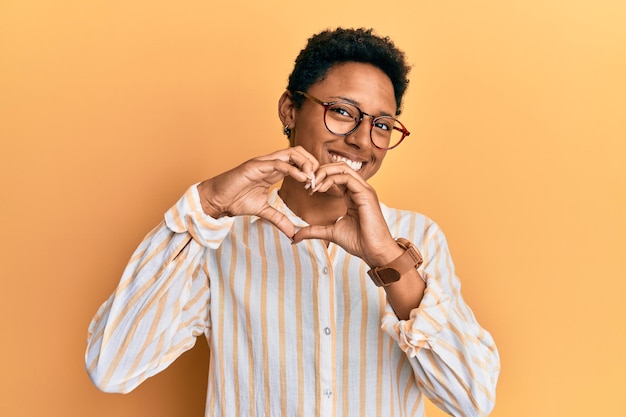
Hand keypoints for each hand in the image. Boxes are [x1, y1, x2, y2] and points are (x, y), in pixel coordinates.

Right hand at [197, 146, 317, 237]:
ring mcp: (262, 162)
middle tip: (317, 181)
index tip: (316, 186)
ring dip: (305, 164)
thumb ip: (279, 219)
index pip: (297, 161)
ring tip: (312, 180)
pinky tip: (303, 180)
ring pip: (291, 153)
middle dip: (312, 163)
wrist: (216, 200)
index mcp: (273, 170)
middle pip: (298, 152)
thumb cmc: (235, 201)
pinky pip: (279, 163)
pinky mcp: (255, 166)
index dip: (310, 170)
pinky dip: (294, 170)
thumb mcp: (263, 211)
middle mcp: (270, 162)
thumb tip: (292, 232)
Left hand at [292, 162, 402, 266]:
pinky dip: (331, 179)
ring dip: (324, 172)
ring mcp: (364, 189)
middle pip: (339, 167)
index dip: (320, 178)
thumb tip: (295, 236)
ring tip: (312, 184)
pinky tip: (320, 188)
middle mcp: (359, 189)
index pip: (336, 175)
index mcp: (353, 195)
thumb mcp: (330, 232)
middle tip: (307, 183)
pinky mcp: (366, 193)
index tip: (307, 189)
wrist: (374, 252)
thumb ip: (314, 230)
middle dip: (320, 171)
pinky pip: (347, 177)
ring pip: (343, 168)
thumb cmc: (359, 242)